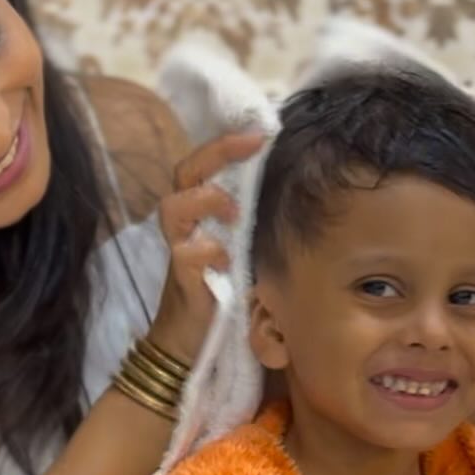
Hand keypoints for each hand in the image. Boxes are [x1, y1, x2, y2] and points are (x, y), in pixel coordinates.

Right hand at [150, 129, 268, 366]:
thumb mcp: (247, 249)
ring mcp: (179, 250)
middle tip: (250, 146)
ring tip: (234, 210)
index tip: (261, 131)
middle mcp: (186, 224)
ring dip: (204, 200)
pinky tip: (226, 259)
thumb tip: (302, 189)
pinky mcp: (180, 280)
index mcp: (203, 212)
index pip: (204, 163)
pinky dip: (205, 251)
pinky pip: (184, 255)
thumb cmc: (224, 292)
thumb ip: (258, 220)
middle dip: (215, 153)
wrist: (189, 342)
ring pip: (173, 207)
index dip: (227, 143)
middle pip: (184, 171)